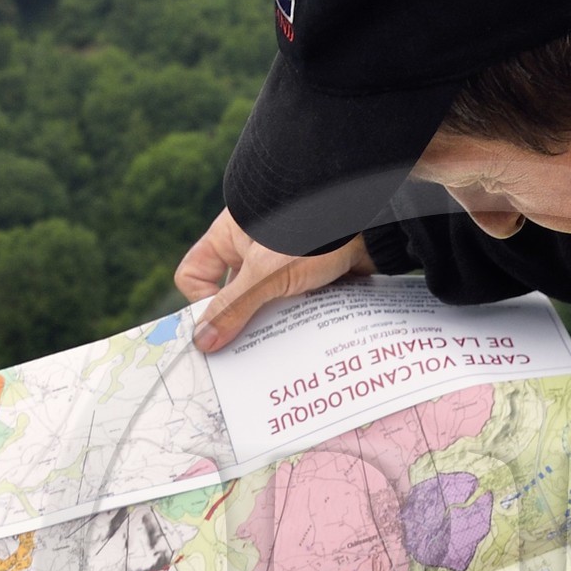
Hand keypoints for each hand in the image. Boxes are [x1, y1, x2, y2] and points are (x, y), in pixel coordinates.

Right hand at [176, 206, 373, 352]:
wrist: (374, 217)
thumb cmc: (312, 231)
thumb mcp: (265, 274)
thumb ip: (233, 308)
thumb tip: (201, 343)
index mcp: (229, 238)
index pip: (195, 275)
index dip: (203, 301)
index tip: (224, 322)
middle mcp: (253, 251)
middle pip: (232, 297)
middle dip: (243, 323)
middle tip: (252, 352)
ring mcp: (284, 264)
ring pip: (267, 305)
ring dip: (275, 326)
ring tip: (286, 347)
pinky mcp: (314, 276)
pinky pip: (297, 306)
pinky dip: (302, 321)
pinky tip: (310, 337)